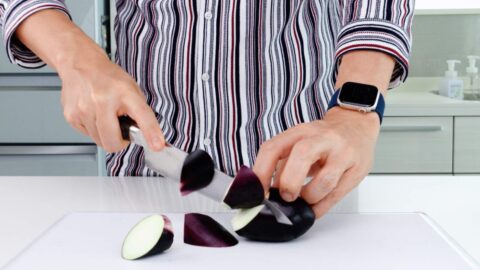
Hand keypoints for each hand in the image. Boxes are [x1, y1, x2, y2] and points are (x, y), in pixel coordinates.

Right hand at [59, 49, 164, 151]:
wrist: (80, 63)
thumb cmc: (108, 78)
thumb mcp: (132, 90)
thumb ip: (140, 113)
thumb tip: (150, 137)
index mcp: (124, 92)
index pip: (142, 115)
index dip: (151, 132)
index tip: (158, 145)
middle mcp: (102, 100)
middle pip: (113, 142)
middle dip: (120, 141)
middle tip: (121, 130)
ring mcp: (84, 109)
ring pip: (100, 142)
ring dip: (106, 135)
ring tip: (106, 116)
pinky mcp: (71, 116)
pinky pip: (89, 136)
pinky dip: (94, 130)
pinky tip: (94, 115)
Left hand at [253, 107, 379, 217]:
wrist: (356, 127)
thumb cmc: (323, 140)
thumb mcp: (299, 144)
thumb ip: (282, 165)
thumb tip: (268, 191)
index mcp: (300, 131)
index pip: (273, 148)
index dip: (262, 172)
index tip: (257, 193)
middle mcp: (321, 138)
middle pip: (302, 154)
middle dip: (290, 182)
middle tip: (286, 196)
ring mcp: (342, 152)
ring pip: (325, 180)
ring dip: (309, 197)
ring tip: (304, 201)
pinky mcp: (357, 169)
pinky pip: (337, 194)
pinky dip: (321, 207)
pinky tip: (314, 208)